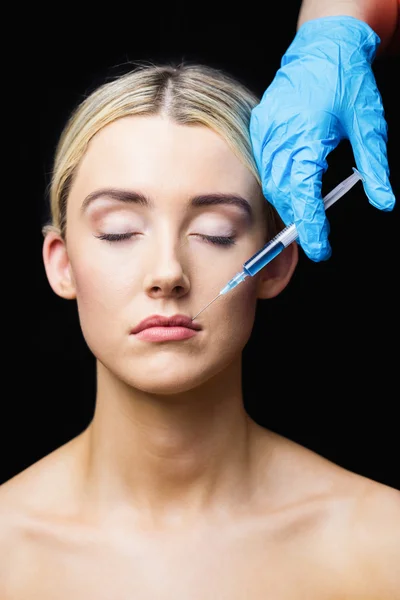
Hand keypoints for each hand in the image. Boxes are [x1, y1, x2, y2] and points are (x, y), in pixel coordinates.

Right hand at [250, 16, 395, 260]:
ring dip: (289, 202)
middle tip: (317, 236)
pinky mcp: (260, 129)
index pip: (304, 195)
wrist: (322, 46)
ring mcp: (265, 132)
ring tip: (308, 214)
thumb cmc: (347, 80)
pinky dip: (280, 182)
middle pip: (283, 194)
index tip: (320, 248)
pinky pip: (266, 167)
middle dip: (299, 218)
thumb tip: (385, 200)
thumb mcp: (369, 124)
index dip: (311, 226)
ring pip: (272, 183)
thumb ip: (375, 168)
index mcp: (305, 135)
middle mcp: (279, 136)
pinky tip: (295, 186)